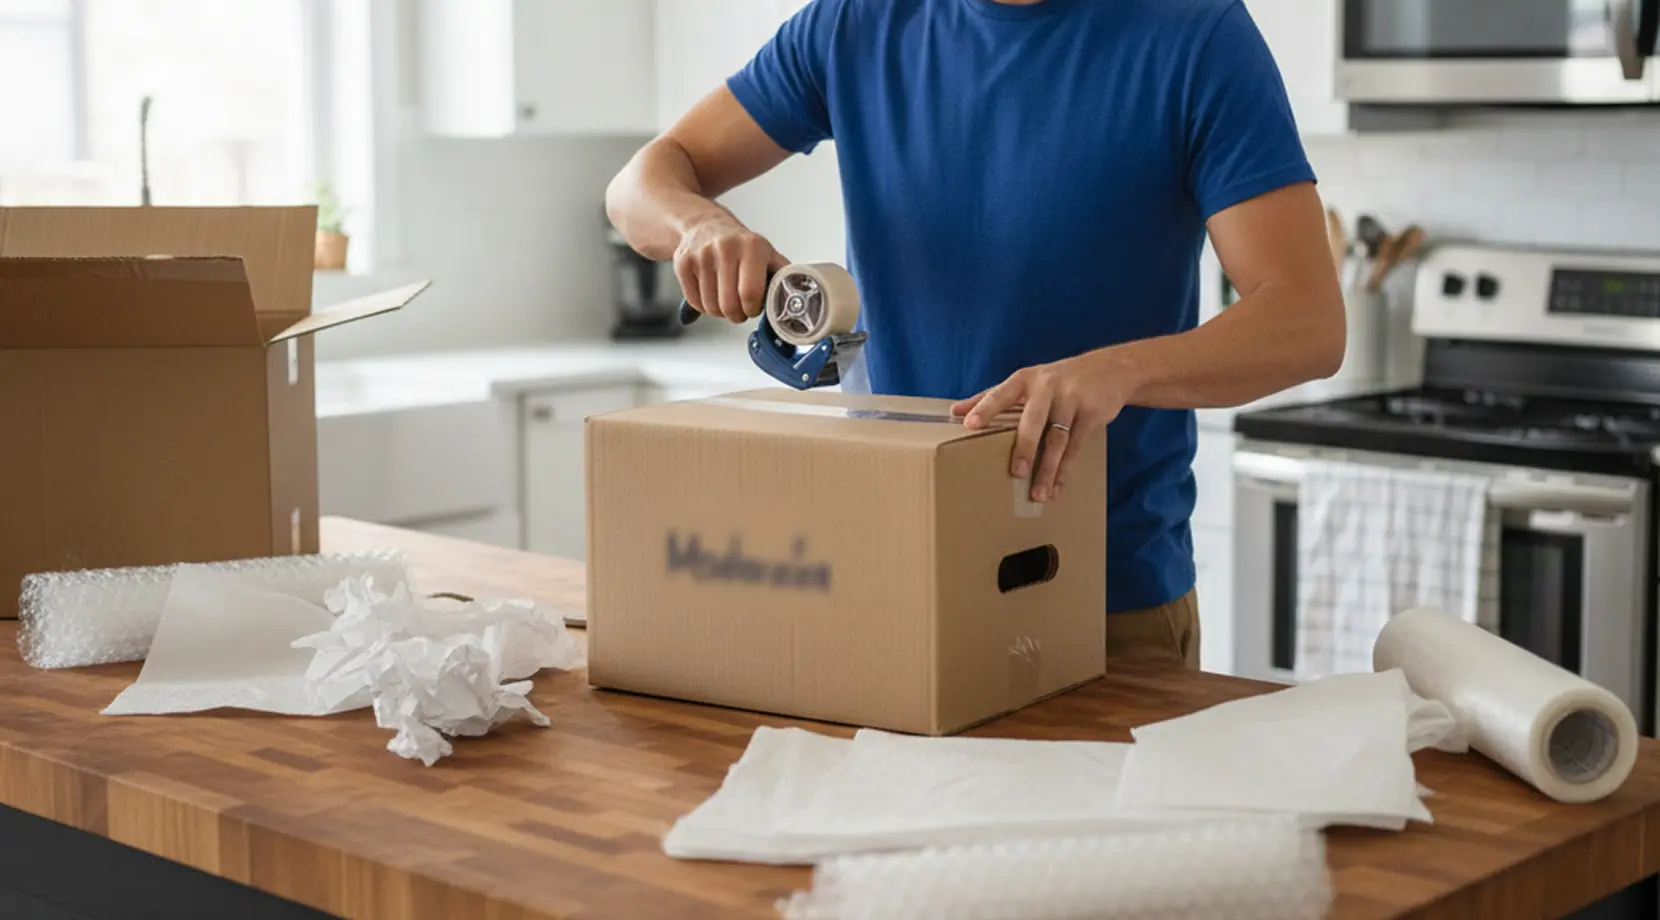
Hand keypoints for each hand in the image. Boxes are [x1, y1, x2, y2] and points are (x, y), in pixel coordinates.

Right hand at [674, 213, 789, 322]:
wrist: (703, 224)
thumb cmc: (739, 245)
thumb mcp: (766, 253)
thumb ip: (782, 274)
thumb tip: (797, 294)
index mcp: (752, 246)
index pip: (750, 294)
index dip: (752, 309)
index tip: (754, 308)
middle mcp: (725, 247)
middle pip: (729, 305)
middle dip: (737, 315)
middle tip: (740, 309)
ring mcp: (701, 254)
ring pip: (710, 307)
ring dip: (720, 312)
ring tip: (726, 299)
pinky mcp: (682, 262)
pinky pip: (694, 302)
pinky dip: (703, 306)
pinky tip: (710, 293)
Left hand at [951, 349, 1134, 502]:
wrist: (1112, 369)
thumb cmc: (1058, 379)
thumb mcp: (1027, 380)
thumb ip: (991, 396)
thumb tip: (954, 411)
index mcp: (1026, 379)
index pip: (1001, 393)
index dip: (985, 408)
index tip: (969, 424)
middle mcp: (1048, 386)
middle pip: (1034, 420)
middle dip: (1025, 447)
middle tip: (1016, 472)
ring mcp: (1072, 399)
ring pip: (1058, 439)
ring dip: (1048, 470)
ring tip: (1038, 494)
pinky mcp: (1092, 413)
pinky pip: (1076, 447)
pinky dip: (1065, 470)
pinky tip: (1057, 488)